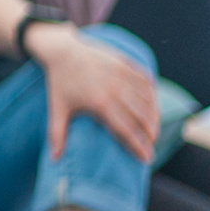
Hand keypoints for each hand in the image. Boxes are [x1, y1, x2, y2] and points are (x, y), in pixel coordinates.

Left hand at [30, 25, 160, 162]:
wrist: (61, 50)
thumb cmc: (60, 82)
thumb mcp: (57, 108)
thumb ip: (57, 134)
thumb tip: (54, 160)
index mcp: (99, 103)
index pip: (126, 130)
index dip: (139, 146)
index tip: (147, 159)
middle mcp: (114, 89)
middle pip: (142, 116)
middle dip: (150, 133)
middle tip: (152, 145)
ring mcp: (121, 74)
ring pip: (148, 99)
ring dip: (155, 115)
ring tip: (154, 128)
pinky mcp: (125, 63)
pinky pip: (146, 80)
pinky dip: (153, 93)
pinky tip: (153, 105)